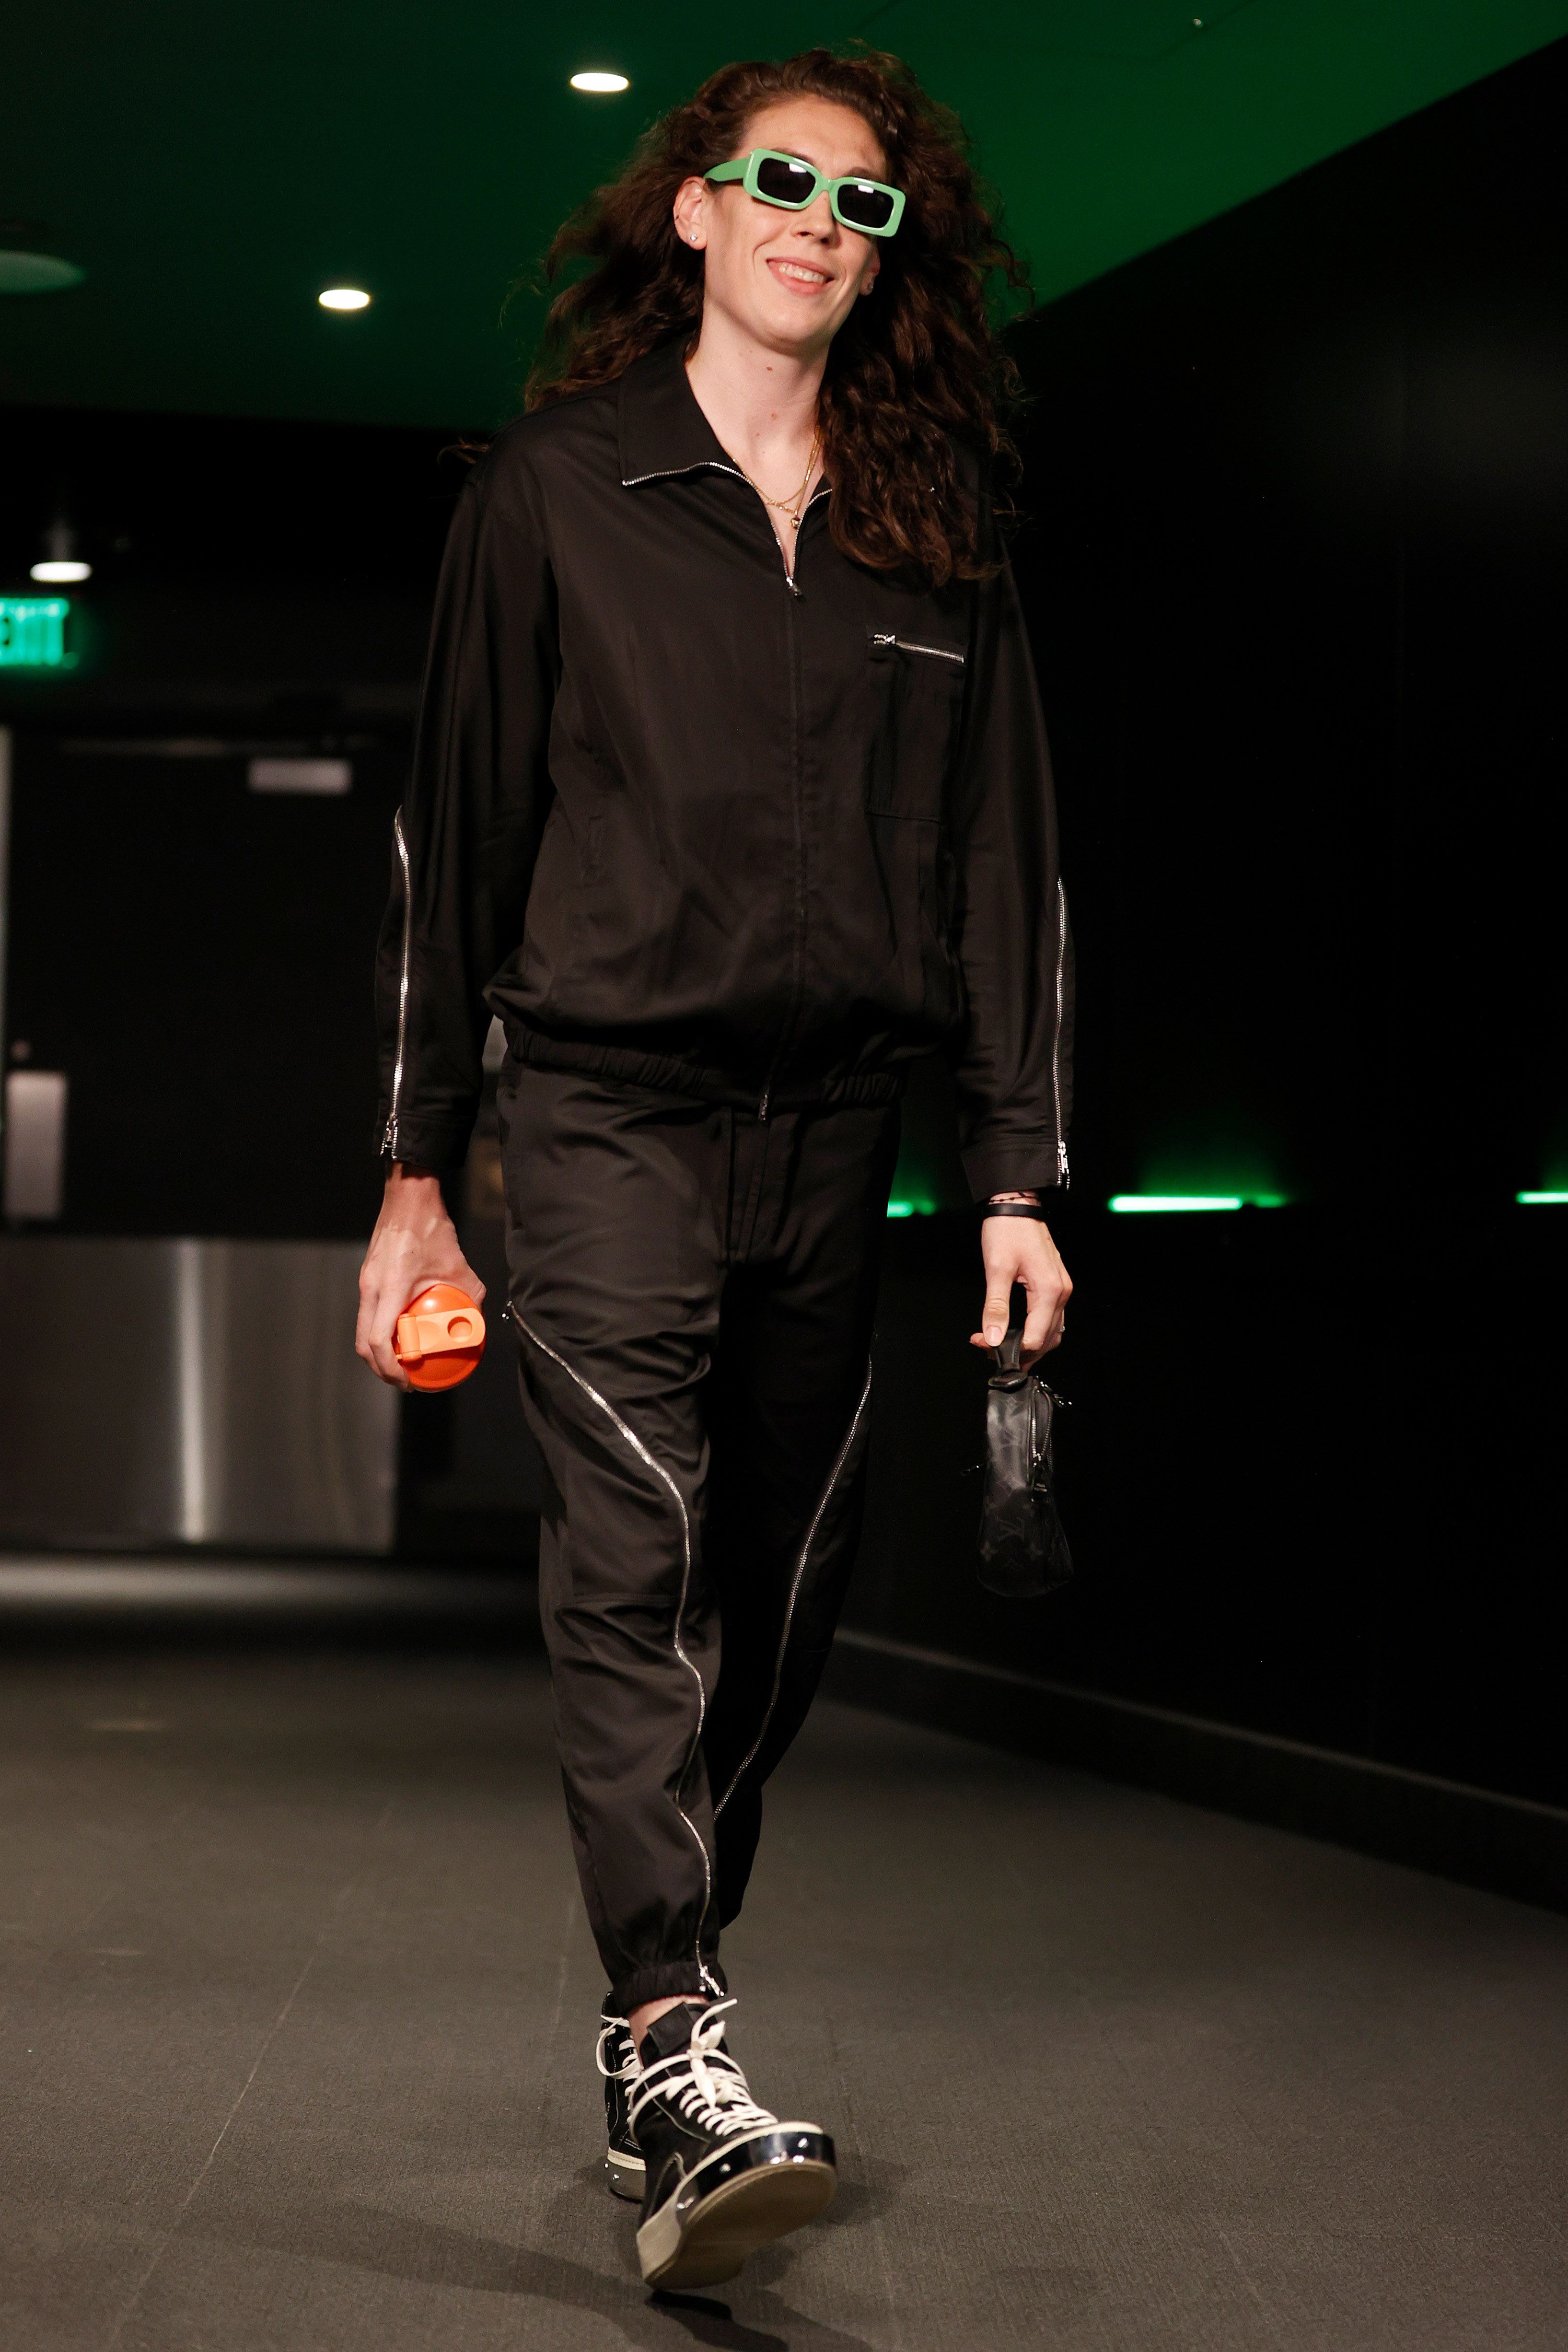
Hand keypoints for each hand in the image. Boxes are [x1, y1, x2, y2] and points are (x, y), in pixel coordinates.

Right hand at [355, 1163, 485, 1389]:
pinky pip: (369, 1313)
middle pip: (363, 1343)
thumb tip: (479, 1323)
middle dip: (381, 1369)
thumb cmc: (433, 1229)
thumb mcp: (459, 1266)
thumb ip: (471, 1296)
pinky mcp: (367, 1277)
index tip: (407, 1380)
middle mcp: (370, 1288)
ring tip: (403, 1362)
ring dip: (378, 1351)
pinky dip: (381, 1330)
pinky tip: (403, 1332)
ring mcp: (365, 1282)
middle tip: (405, 1379)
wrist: (408, 1197)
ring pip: (363, 1329)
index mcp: (389, 1289)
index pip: (378, 1341)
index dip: (390, 1368)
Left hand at [970, 1200, 1070, 1366]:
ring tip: (1002, 1345)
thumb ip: (996, 1307)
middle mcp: (1061, 1292)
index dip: (1009, 1348)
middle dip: (1020, 1351)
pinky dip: (1036, 1330)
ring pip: (1051, 1331)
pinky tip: (1018, 1331)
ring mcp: (1061, 1288)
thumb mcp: (996, 1269)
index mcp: (1050, 1290)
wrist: (1017, 1205)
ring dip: (1029, 1344)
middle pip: (1046, 1340)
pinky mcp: (1055, 1284)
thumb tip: (993, 1337)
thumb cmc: (1008, 1231)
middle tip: (990, 1349)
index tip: (983, 1343)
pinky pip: (1051, 1317)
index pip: (1035, 1338)